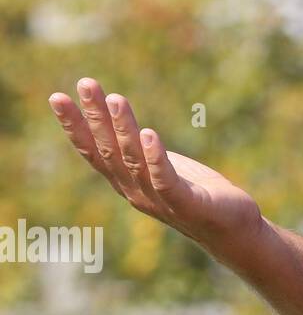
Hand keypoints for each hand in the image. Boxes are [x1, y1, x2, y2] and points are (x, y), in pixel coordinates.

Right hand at [48, 77, 261, 252]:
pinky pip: (165, 179)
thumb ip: (142, 153)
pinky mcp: (185, 203)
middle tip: (86, 84)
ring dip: (124, 128)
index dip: (75, 125)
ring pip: (134, 160)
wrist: (232, 230)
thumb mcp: (164, 168)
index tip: (58, 97)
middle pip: (109, 150)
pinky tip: (150, 134)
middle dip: (95, 117)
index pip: (94, 151)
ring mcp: (158, 199)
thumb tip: (129, 126)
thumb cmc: (198, 195)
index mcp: (127, 181)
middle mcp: (135, 191)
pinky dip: (155, 157)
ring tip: (117, 99)